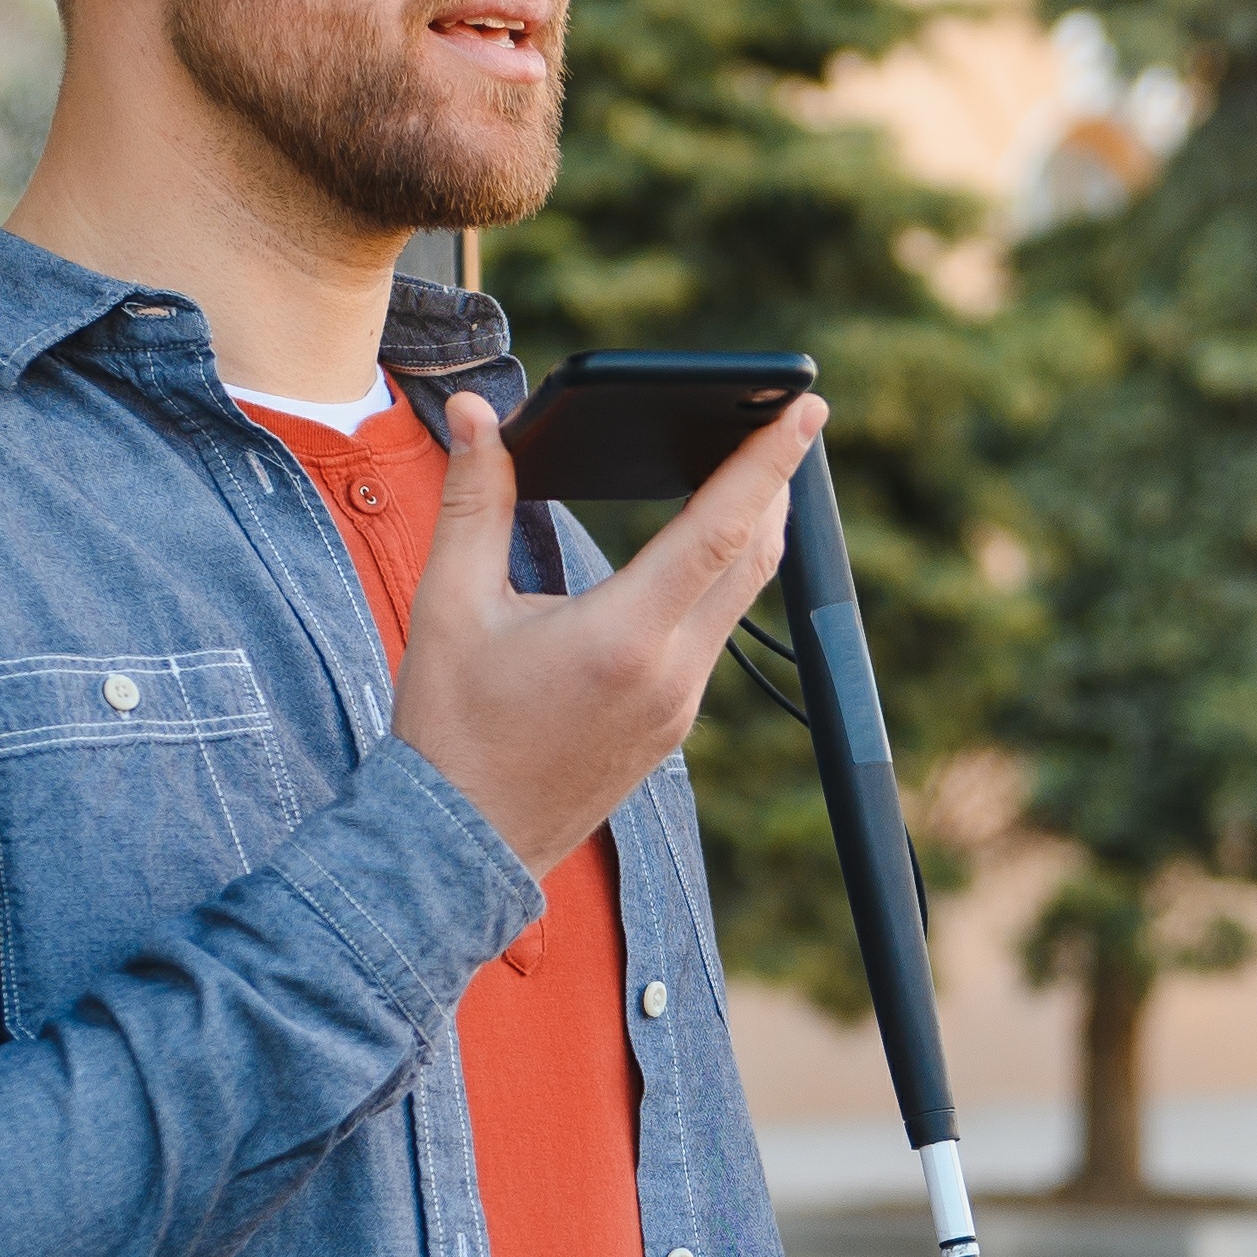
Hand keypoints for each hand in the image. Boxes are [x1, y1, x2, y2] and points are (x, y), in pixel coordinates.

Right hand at [392, 389, 822, 873]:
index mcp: (623, 639)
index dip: (767, 461)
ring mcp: (680, 707)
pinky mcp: (673, 727)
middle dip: (774, 483)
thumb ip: (474, 501)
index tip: (807, 407)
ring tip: (749, 473)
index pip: (719, 529)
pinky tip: (701, 555)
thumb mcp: (449, 606)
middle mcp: (670, 675)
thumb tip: (480, 415)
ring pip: (739, 598)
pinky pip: (715, 636)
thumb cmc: (449, 730)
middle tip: (785, 420)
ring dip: (750, 532)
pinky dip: (720, 580)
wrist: (460, 848)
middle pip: (752, 558)